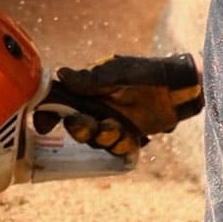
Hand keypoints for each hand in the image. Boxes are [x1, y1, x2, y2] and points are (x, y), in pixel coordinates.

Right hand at [40, 53, 202, 156]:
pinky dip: (122, 145)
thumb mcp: (117, 72)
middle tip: (89, 123)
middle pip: (74, 126)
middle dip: (79, 128)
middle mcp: (95, 107)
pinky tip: (132, 137)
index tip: (45, 124)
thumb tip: (60, 74)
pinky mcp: (127, 135)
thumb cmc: (145, 72)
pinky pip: (116, 148)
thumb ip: (90, 78)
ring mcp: (110, 123)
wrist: (177, 88)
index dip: (48, 113)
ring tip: (117, 128)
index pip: (60, 101)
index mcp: (86, 89)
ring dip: (104, 137)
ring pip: (95, 140)